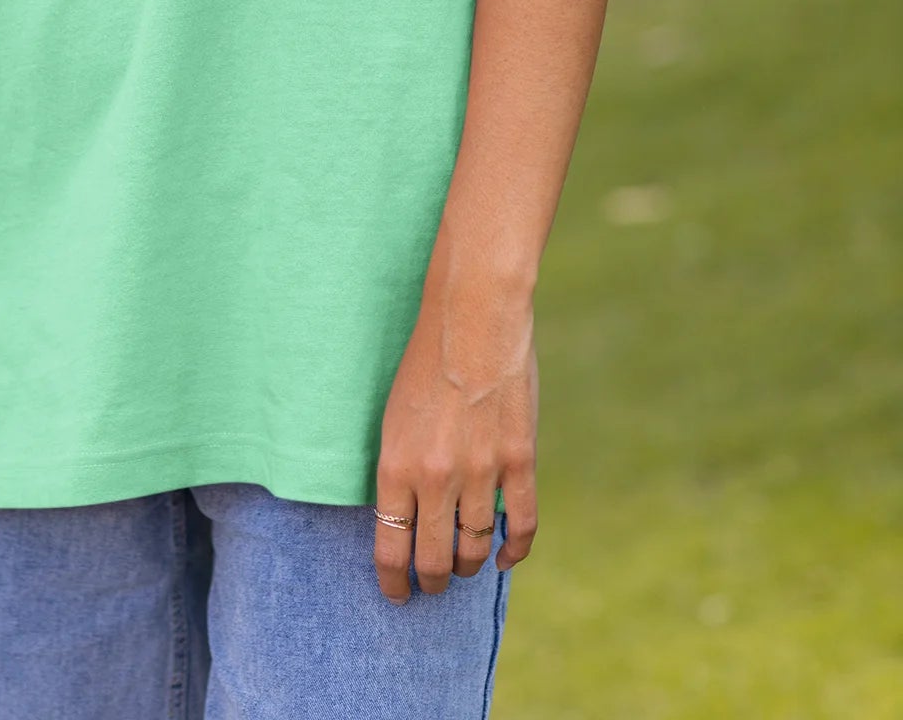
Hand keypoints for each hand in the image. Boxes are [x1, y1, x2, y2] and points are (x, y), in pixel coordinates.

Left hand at [372, 274, 538, 602]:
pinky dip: (513, 550)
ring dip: (468, 564)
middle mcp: (435, 478)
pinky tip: (503, 557)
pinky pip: (521, 524)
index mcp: (396, 466)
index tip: (396, 593)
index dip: (393, 581)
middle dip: (431, 580)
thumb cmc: (424, 361)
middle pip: (434, 560)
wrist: (471, 318)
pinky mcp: (519, 460)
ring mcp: (481, 472)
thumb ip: (400, 469)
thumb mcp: (393, 417)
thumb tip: (404, 517)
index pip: (390, 548)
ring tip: (463, 564)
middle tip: (431, 582)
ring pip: (474, 548)